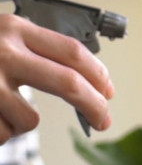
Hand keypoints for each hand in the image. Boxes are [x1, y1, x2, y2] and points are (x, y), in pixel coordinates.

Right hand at [0, 13, 113, 141]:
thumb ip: (33, 53)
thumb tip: (87, 82)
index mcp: (12, 29)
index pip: (72, 52)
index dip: (98, 74)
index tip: (109, 91)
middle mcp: (1, 52)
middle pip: (69, 84)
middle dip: (95, 107)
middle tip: (104, 121)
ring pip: (30, 120)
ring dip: (19, 123)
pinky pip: (1, 135)